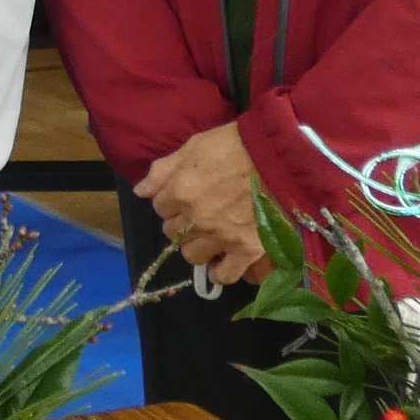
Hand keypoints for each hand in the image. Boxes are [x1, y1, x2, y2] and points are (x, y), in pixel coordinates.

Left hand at [141, 121, 269, 287]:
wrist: (280, 155)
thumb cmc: (236, 144)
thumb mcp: (194, 146)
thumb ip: (163, 169)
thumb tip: (140, 190)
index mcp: (181, 191)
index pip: (159, 206)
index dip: (170, 200)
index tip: (184, 193)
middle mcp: (197, 218)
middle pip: (172, 232)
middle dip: (180, 222)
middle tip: (198, 211)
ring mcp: (222, 236)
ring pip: (192, 255)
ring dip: (196, 246)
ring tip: (209, 235)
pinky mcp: (247, 249)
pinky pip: (225, 274)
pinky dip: (220, 271)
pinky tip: (220, 261)